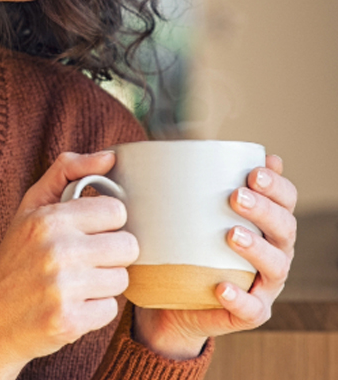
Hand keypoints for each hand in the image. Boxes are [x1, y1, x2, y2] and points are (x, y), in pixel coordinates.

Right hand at [0, 151, 139, 379]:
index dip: (106, 223)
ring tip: (75, 283)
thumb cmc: (14, 258)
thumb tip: (110, 156)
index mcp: (49, 218)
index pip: (116, 211)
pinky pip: (111, 310)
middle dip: (110, 255)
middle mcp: (57, 250)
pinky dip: (94, 311)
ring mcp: (63, 288)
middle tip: (84, 260)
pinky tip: (71, 305)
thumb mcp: (30, 207)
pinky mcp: (70, 322)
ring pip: (122, 279)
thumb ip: (67, 172)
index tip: (89, 231)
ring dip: (103, 283)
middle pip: (127, 246)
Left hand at [134, 154, 297, 359]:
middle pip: (284, 228)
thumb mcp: (182, 210)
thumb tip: (171, 143)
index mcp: (264, 222)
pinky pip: (252, 309)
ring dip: (257, 249)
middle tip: (235, 197)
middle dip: (264, 209)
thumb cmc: (181, 243)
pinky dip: (240, 299)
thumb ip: (183, 181)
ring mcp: (264, 284)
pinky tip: (222, 287)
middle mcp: (273, 251)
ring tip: (231, 235)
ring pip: (276, 266)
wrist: (170, 299)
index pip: (285, 199)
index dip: (277, 185)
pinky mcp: (249, 312)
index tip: (254, 171)